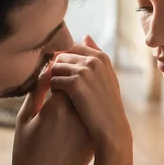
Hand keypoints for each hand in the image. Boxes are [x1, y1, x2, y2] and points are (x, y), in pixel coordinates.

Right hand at [9, 66, 93, 164]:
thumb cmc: (26, 151)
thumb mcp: (24, 118)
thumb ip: (36, 92)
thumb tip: (47, 71)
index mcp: (58, 106)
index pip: (65, 75)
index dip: (58, 70)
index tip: (52, 70)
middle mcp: (77, 115)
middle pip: (81, 85)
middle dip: (74, 78)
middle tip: (65, 74)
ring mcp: (88, 128)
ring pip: (90, 100)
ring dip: (83, 93)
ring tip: (72, 91)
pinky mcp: (94, 138)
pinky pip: (93, 116)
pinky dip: (88, 109)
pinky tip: (78, 110)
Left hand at [50, 35, 131, 150]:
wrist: (111, 129)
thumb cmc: (107, 105)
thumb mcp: (106, 77)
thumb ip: (96, 55)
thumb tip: (85, 36)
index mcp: (101, 57)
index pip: (72, 48)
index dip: (63, 62)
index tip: (63, 77)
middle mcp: (93, 60)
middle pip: (60, 56)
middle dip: (56, 70)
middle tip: (57, 87)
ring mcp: (85, 71)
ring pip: (54, 67)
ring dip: (53, 80)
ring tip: (58, 94)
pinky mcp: (75, 84)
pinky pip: (53, 80)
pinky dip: (52, 90)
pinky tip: (58, 100)